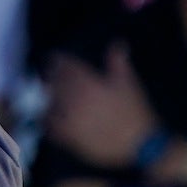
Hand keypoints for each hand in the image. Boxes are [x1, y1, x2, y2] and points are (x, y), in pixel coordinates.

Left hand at [45, 43, 156, 168]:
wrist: (140, 143)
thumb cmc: (135, 110)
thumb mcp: (128, 82)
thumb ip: (118, 61)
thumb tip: (118, 42)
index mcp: (88, 83)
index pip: (65, 66)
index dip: (58, 61)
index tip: (55, 58)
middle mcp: (75, 99)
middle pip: (54, 83)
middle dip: (51, 78)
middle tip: (48, 76)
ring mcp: (71, 119)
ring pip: (49, 104)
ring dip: (48, 99)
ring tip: (49, 96)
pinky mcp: (70, 137)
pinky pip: (50, 128)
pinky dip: (47, 121)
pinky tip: (47, 118)